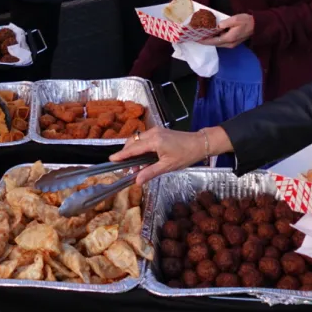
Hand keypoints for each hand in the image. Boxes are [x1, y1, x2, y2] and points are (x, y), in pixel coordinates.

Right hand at [109, 125, 232, 184]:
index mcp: (154, 141)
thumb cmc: (185, 155)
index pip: (133, 148)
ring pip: (137, 140)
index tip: (111, 160)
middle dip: (126, 154)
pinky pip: (144, 139)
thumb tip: (136, 181)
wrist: (200, 143)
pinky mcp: (159, 132)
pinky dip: (140, 148)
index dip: (121, 155)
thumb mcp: (168, 166)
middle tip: (125, 168)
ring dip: (133, 151)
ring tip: (134, 167)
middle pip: (133, 142)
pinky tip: (142, 159)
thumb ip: (150, 172)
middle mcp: (152, 133)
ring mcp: (156, 131)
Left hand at [200, 13, 254, 48]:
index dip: (204, 41)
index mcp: (228, 38)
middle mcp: (229, 44)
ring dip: (210, 40)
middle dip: (205, 41)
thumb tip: (217, 26)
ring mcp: (231, 44)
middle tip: (197, 37)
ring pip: (218, 43)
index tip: (196, 39)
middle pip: (214, 44)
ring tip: (202, 35)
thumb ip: (224, 23)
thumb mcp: (235, 19)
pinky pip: (221, 41)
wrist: (257, 25)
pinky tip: (212, 34)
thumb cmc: (246, 21)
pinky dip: (215, 39)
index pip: (213, 41)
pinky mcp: (233, 42)